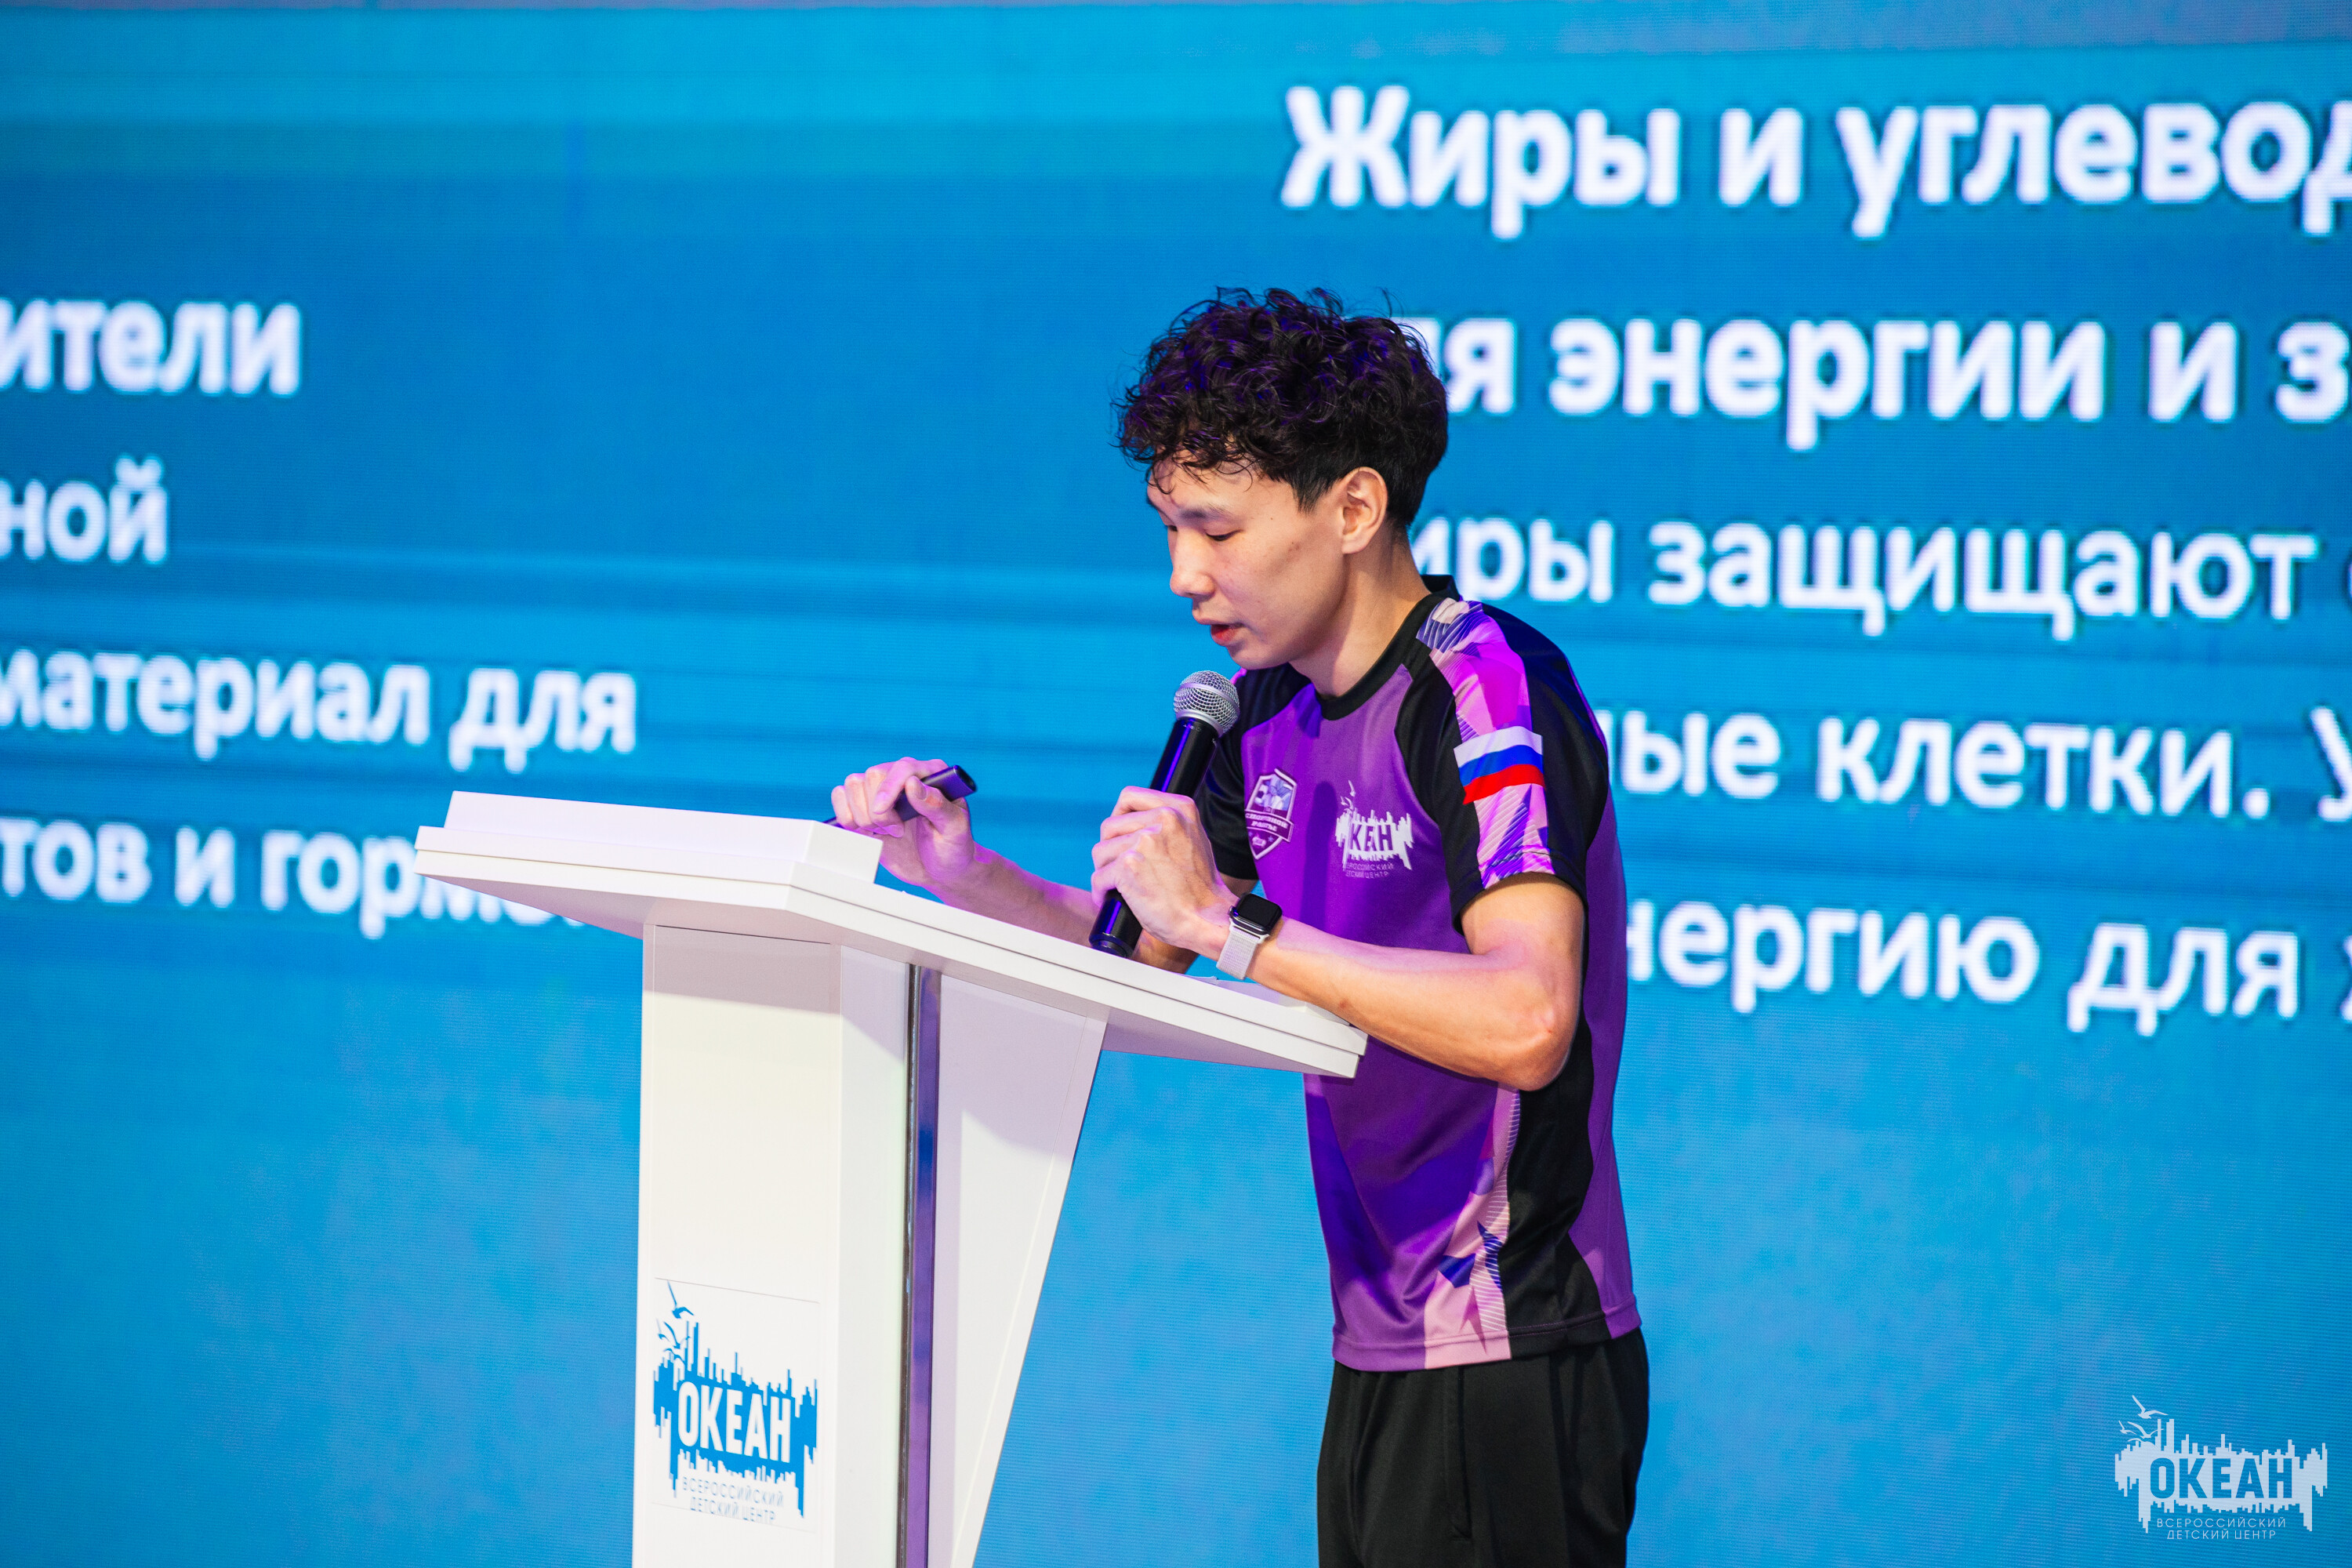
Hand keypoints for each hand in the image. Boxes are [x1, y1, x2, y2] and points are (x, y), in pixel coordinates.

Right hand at [830, 758, 981, 892]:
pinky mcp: (865, 807)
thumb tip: (913, 784)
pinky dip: (847, 817)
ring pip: (853, 785)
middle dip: (879, 810)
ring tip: (886, 832)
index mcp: (931, 775)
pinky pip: (841, 797)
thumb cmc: (953, 848)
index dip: (889, 788)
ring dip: (864, 815)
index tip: (883, 811)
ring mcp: (883, 792)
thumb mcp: (955, 830)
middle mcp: (904, 778)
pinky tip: (869, 832)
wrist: (940, 870)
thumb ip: (938, 806)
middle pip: (872, 775)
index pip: (902, 767)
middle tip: (898, 831)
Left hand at [1089, 787, 1236, 954]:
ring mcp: (1146, 840)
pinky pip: (1099, 876)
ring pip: (1101, 851)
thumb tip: (1134, 822)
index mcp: (1180, 808)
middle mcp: (1164, 818)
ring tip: (1120, 886)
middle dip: (1109, 849)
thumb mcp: (1193, 839)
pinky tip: (1110, 899)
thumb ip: (1168, 825)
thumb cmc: (1199, 888)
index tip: (1119, 836)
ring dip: (1105, 871)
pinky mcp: (1130, 865)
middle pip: (1110, 826)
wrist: (1207, 918)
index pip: (1129, 796)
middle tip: (1120, 869)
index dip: (1118, 817)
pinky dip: (1102, 891)